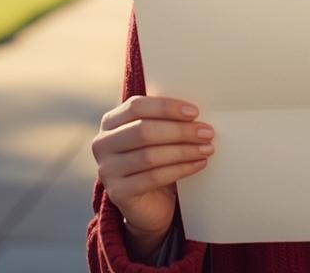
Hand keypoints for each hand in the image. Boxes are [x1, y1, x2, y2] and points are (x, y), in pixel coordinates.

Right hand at [91, 96, 214, 241]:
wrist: (148, 204)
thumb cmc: (155, 161)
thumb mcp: (157, 137)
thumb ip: (166, 121)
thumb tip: (196, 113)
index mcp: (110, 122)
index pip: (136, 106)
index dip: (166, 107)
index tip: (194, 112)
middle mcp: (103, 144)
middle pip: (143, 131)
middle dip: (180, 131)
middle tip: (207, 132)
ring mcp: (107, 170)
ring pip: (150, 156)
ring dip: (184, 151)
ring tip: (207, 148)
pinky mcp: (118, 193)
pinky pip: (153, 178)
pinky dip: (180, 169)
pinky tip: (199, 164)